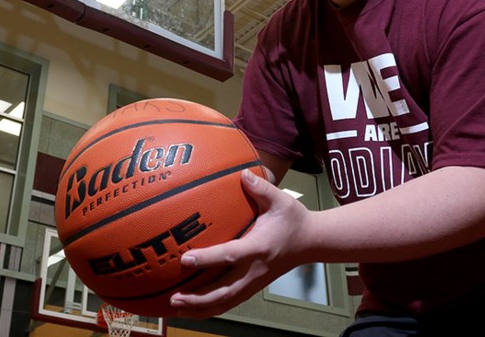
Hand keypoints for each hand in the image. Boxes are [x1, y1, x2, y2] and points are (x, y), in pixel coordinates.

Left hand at [169, 168, 309, 317]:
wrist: (311, 241)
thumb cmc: (294, 219)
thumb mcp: (280, 200)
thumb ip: (261, 187)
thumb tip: (242, 173)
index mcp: (259, 247)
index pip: (230, 255)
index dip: (207, 258)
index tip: (185, 259)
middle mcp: (255, 270)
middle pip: (223, 291)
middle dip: (197, 298)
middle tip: (173, 298)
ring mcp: (254, 282)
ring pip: (225, 302)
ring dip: (200, 308)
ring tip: (176, 309)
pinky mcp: (253, 287)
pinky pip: (230, 302)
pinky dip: (210, 308)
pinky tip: (193, 310)